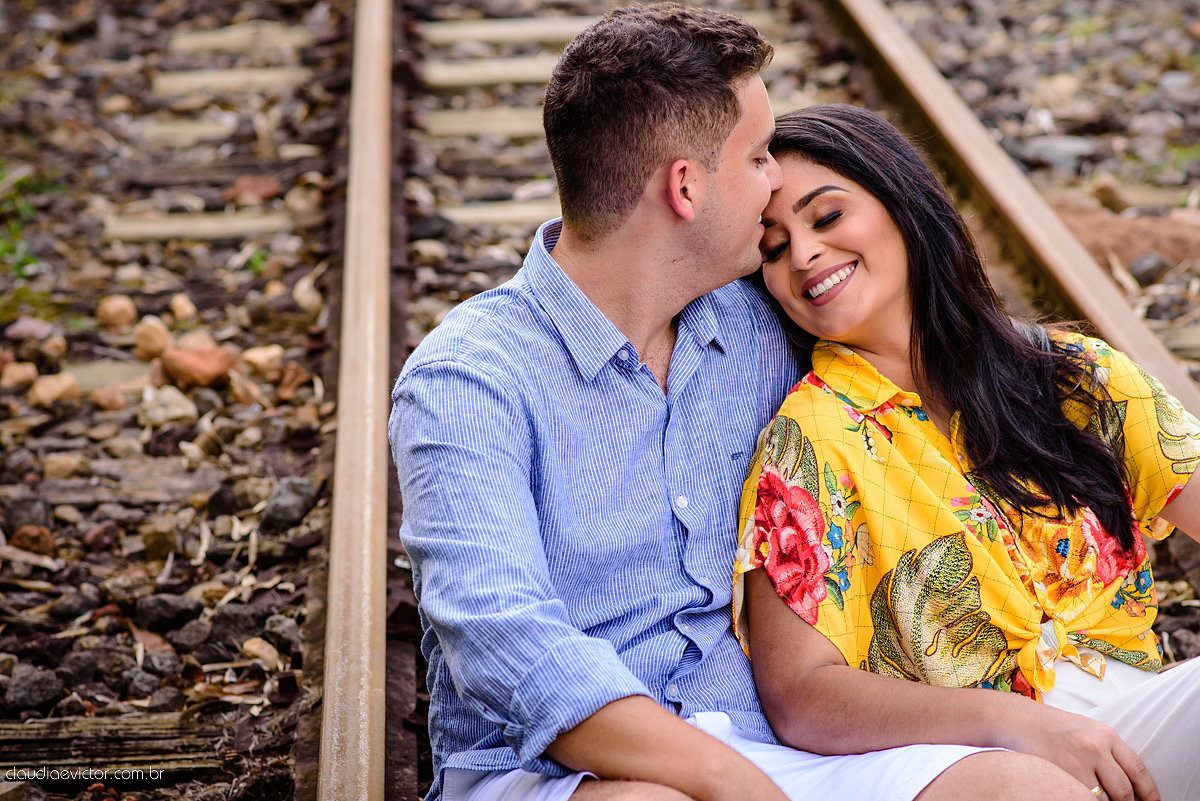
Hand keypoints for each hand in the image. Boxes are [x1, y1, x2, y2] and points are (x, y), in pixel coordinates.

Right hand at [997, 702, 1157, 800]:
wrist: (1017, 719)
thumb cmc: (1051, 726)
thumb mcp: (1085, 729)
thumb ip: (1107, 750)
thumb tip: (1128, 779)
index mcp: (1106, 734)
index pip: (1138, 769)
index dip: (1149, 792)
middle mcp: (1096, 746)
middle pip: (1124, 789)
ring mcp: (1078, 760)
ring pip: (1103, 798)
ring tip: (1094, 797)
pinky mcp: (1062, 771)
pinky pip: (1082, 797)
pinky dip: (1083, 799)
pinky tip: (1078, 795)